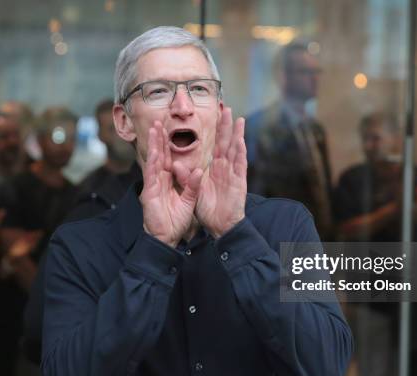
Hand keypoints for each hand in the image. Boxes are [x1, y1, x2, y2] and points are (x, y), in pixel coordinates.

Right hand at [140, 121, 202, 246]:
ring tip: (154, 128)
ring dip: (154, 145)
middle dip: (158, 139)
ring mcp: (153, 185)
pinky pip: (152, 175)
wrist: (166, 238)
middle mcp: (159, 180)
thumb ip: (192, 186)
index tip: (169, 130)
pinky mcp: (150, 193)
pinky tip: (154, 150)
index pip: (169, 159)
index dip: (168, 145)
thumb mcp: (188, 201)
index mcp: (168, 181)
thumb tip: (198, 171)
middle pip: (159, 155)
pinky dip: (153, 162)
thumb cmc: (174, 221)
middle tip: (158, 122)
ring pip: (153, 160)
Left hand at [195, 107, 246, 237]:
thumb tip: (175, 165)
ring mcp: (233, 174)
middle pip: (226, 143)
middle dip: (226, 126)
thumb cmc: (208, 209)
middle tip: (226, 108)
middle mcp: (225, 168)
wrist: (219, 226)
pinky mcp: (239, 183)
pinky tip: (241, 141)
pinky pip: (240, 166)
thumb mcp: (193, 191)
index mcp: (215, 168)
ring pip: (236, 150)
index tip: (215, 116)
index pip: (215, 146)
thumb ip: (185, 178)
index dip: (216, 131)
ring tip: (239, 119)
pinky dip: (241, 153)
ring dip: (237, 135)